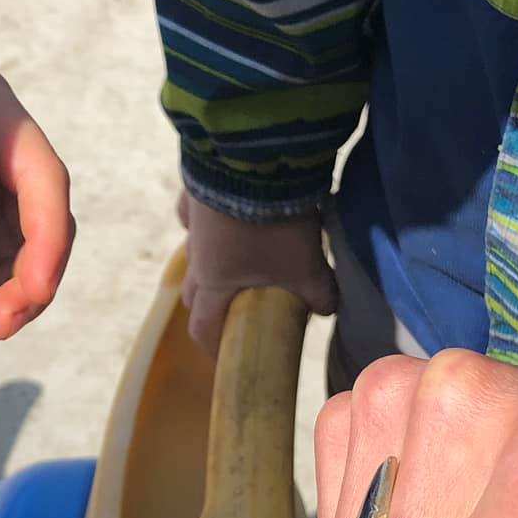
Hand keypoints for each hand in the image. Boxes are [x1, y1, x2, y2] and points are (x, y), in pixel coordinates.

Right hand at [180, 189, 335, 353]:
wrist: (254, 163)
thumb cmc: (274, 228)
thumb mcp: (305, 266)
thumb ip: (318, 293)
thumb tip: (325, 309)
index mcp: (215, 282)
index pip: (202, 325)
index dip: (212, 344)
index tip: (223, 354)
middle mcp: (196, 255)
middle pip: (191, 292)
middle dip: (208, 305)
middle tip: (232, 309)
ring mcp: (192, 221)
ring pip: (193, 250)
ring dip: (208, 261)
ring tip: (235, 258)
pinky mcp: (195, 189)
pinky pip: (194, 213)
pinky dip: (206, 221)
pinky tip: (223, 214)